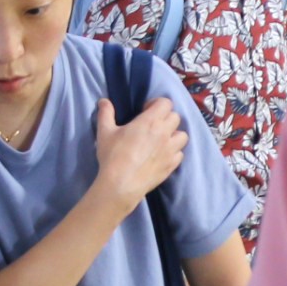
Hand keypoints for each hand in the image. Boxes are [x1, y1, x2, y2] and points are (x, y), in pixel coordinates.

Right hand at [90, 96, 184, 212]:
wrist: (121, 184)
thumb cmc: (113, 156)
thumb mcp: (105, 132)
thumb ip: (106, 113)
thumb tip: (103, 101)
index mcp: (150, 121)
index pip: (166, 103)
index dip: (157, 104)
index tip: (146, 111)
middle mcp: (164, 133)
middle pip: (175, 117)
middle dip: (165, 117)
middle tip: (152, 125)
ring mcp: (170, 150)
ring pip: (182, 135)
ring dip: (174, 134)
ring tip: (161, 140)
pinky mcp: (172, 165)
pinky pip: (180, 153)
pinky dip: (174, 152)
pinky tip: (162, 155)